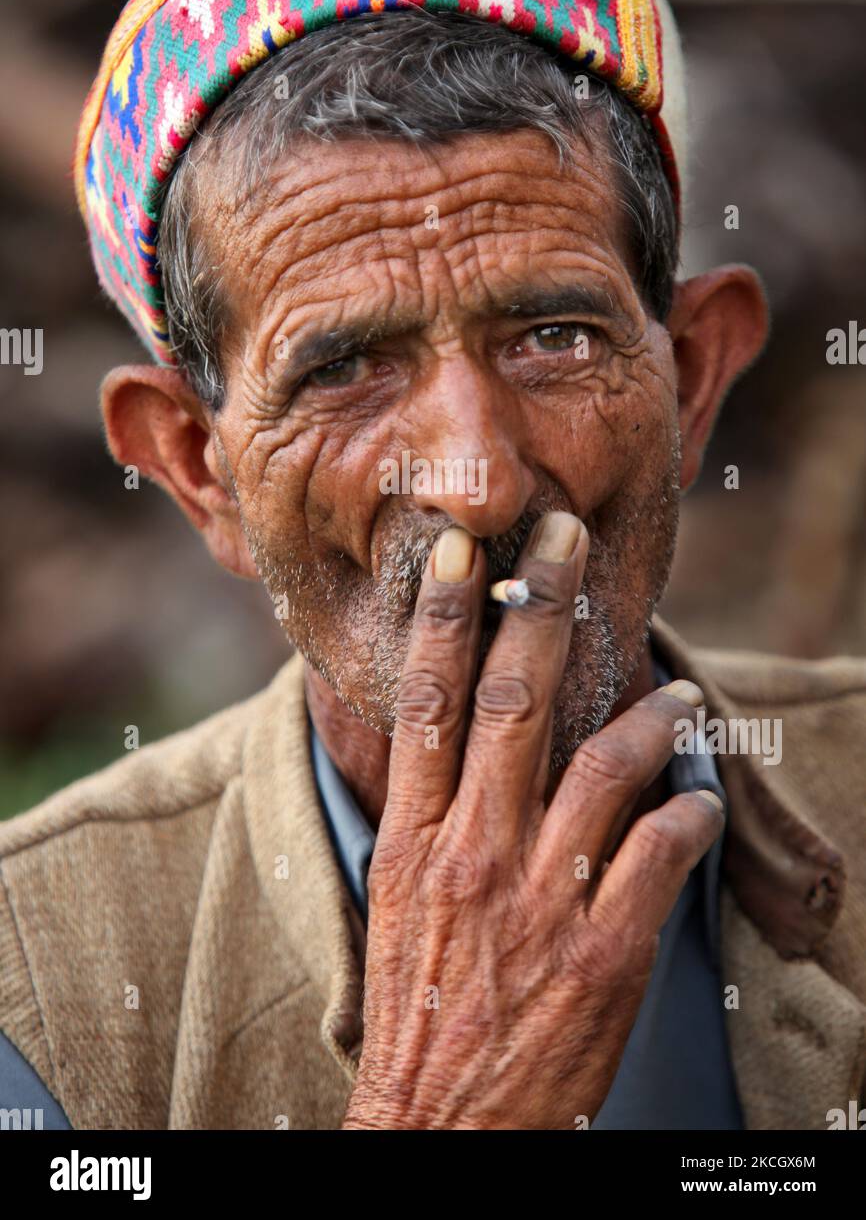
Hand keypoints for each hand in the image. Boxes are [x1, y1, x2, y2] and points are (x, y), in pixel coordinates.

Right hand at [342, 511, 722, 1129]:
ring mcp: (540, 901)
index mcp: (418, 837)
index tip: (460, 553)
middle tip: (565, 537)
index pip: (426, 704)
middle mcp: (475, 851)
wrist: (438, 1129)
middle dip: (540, 606)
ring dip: (649, 715)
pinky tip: (700, 796)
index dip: (442, 618)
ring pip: (603, 765)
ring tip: (676, 690)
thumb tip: (461, 750)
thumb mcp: (402, 902)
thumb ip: (434, 821)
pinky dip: (687, 811)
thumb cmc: (419, 1012)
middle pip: (512, 701)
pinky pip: (659, 854)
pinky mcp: (602, 952)